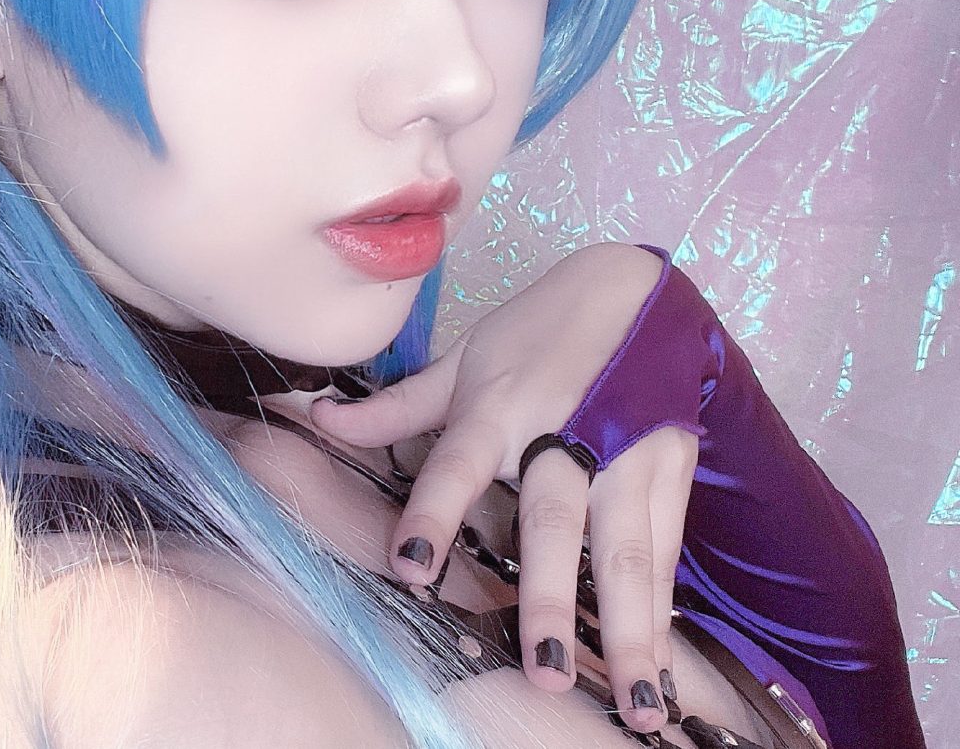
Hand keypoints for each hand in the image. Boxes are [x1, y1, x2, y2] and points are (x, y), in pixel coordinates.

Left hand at [309, 243, 698, 732]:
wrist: (640, 285)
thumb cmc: (541, 326)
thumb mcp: (466, 356)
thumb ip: (399, 405)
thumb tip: (319, 416)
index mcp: (499, 406)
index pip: (457, 464)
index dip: (433, 513)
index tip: (410, 567)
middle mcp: (562, 432)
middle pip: (556, 519)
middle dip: (552, 595)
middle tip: (545, 672)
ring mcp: (624, 453)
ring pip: (627, 548)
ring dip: (631, 629)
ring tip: (636, 704)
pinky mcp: (671, 469)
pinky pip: (665, 548)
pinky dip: (664, 612)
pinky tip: (661, 669)